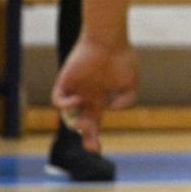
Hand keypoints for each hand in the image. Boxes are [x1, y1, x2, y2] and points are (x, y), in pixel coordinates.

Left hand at [52, 36, 139, 152]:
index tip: (97, 151)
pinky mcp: (65, 82)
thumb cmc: (122, 59)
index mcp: (100, 98)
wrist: (109, 40)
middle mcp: (86, 97)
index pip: (94, 123)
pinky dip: (65, 104)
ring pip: (68, 115)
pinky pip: (58, 99)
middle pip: (82, 123)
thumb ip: (127, 100)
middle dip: (87, 138)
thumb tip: (112, 110)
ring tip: (85, 122)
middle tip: (94, 148)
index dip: (94, 138)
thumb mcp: (132, 84)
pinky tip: (78, 100)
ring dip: (75, 122)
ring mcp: (75, 90)